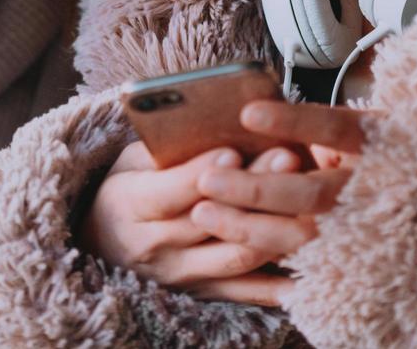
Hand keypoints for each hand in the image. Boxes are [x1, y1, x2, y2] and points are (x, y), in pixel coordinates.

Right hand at [77, 141, 290, 294]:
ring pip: (236, 257)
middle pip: (211, 221)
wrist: (104, 245)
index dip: (202, 172)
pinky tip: (312, 260)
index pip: (170, 191)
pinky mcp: (204, 294)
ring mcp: (181, 275)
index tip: (232, 150)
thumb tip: (217, 122)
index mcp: (129, 205)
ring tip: (307, 196)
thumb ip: (168, 149)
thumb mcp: (131, 162)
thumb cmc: (127, 190)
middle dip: (253, 189)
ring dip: (275, 227)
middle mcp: (154, 247)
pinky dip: (281, 279)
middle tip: (288, 156)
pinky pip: (250, 291)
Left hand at [185, 101, 368, 304]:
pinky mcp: (355, 262)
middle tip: (206, 180)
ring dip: (249, 226)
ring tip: (203, 211)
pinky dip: (264, 262)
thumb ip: (316, 131)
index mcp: (380, 144)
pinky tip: (226, 252)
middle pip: (312, 193)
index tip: (248, 114)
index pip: (335, 129)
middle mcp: (378, 189)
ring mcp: (368, 230)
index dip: (294, 123)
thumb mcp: (362, 130)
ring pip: (304, 237)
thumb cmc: (382, 155)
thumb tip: (252, 121)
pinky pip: (304, 269)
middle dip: (255, 189)